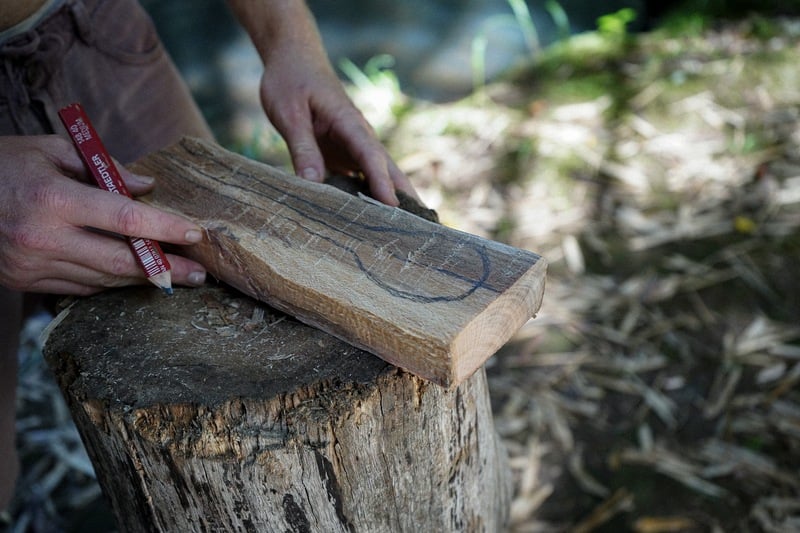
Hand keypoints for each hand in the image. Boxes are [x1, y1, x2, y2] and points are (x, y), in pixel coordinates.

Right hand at [0, 135, 206, 294]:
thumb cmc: (3, 166)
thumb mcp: (50, 150)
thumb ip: (102, 166)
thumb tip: (145, 185)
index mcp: (53, 198)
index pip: (125, 217)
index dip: (165, 227)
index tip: (195, 234)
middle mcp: (44, 236)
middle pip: (121, 260)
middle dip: (166, 269)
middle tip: (200, 273)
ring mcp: (32, 265)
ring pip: (103, 278)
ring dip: (142, 279)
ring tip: (177, 277)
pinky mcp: (24, 281)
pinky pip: (81, 286)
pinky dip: (109, 280)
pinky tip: (133, 276)